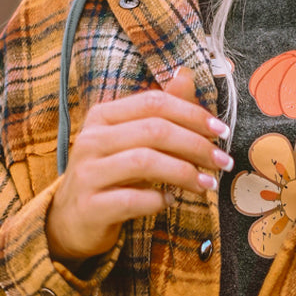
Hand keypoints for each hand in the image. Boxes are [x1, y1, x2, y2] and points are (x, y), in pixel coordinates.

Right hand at [46, 68, 230, 268]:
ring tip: (208, 183)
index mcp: (103, 116)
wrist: (72, 220)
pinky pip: (131, 199)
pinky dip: (158, 199)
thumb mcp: (131, 141)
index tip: (222, 130)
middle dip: (196, 144)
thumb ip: (159, 112)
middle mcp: (91, 140)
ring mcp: (87, 173)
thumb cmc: (110, 176)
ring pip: (144, 162)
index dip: (192, 113)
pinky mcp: (90, 207)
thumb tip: (186, 75)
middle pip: (153, 131)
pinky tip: (170, 200)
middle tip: (223, 161)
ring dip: (184, 172)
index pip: (153, 103)